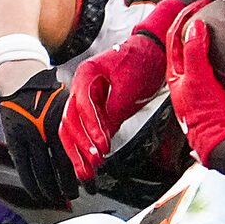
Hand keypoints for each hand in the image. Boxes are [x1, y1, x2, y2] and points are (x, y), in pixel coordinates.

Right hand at [0, 67, 79, 205]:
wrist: (23, 81)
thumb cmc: (52, 95)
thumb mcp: (72, 105)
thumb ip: (83, 126)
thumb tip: (99, 150)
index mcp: (66, 122)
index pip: (78, 155)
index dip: (85, 174)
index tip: (92, 187)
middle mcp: (48, 130)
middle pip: (62, 166)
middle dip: (70, 185)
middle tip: (76, 196)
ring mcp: (30, 136)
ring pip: (42, 171)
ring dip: (51, 189)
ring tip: (58, 198)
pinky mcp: (15, 141)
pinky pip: (24, 168)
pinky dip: (31, 184)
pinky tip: (39, 194)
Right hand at [58, 0, 193, 175]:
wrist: (154, 52)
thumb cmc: (142, 60)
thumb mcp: (129, 87)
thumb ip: (114, 111)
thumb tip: (104, 136)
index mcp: (85, 75)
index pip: (82, 107)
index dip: (91, 128)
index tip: (101, 146)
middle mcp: (82, 87)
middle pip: (70, 121)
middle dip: (79, 146)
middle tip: (90, 165)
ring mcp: (88, 98)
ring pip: (75, 128)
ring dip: (79, 151)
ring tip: (86, 171)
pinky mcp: (98, 108)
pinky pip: (87, 129)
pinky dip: (88, 145)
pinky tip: (89, 161)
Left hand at [165, 9, 224, 168]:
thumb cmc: (208, 118)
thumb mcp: (199, 81)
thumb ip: (195, 52)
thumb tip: (196, 25)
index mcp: (176, 76)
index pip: (175, 37)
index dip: (185, 17)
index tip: (200, 3)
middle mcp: (186, 80)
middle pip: (186, 43)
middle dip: (195, 23)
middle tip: (209, 8)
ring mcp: (201, 86)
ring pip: (200, 54)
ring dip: (206, 37)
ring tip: (219, 24)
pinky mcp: (216, 93)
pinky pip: (215, 64)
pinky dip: (218, 52)